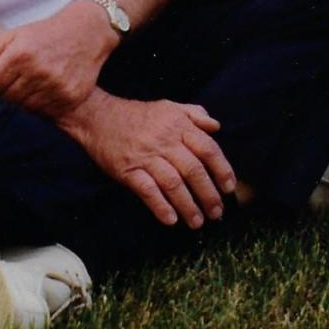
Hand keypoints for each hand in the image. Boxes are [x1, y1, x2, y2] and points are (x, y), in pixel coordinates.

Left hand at [0, 0, 118, 121]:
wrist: (88, 31)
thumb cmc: (45, 34)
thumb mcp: (14, 37)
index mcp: (19, 54)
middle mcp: (38, 70)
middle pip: (6, 101)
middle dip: (3, 99)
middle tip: (7, 93)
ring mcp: (55, 85)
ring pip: (25, 110)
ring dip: (21, 106)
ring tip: (25, 93)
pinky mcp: (70, 96)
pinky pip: (46, 114)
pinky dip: (41, 109)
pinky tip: (42, 96)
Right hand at [66, 91, 236, 228]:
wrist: (98, 116)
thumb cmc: (137, 114)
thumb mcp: (169, 106)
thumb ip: (195, 114)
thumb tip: (216, 127)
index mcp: (178, 125)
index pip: (208, 149)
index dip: (222, 169)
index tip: (230, 187)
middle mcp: (165, 141)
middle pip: (194, 170)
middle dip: (209, 194)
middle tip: (217, 213)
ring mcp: (146, 157)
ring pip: (173, 184)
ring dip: (188, 206)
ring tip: (198, 222)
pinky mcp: (127, 170)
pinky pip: (147, 191)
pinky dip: (160, 206)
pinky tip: (171, 220)